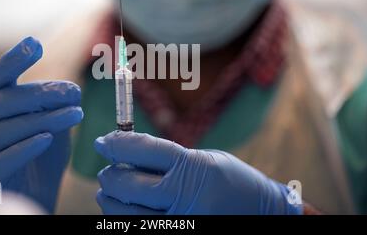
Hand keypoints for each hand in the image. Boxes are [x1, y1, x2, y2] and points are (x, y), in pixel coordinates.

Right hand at [0, 37, 82, 212]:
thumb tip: (72, 90)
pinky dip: (25, 147)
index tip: (34, 44)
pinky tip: (48, 139)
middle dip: (40, 93)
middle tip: (74, 92)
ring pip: (5, 129)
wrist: (36, 192)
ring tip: (76, 115)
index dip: (13, 60)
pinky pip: (1, 159)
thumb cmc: (43, 153)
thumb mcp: (53, 122)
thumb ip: (57, 106)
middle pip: (3, 101)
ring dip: (43, 119)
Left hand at [94, 131, 302, 214]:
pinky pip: (136, 230)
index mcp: (192, 168)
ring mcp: (180, 224)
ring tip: (111, 191)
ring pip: (124, 214)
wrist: (264, 215)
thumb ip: (169, 159)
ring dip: (110, 200)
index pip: (144, 150)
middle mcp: (184, 198)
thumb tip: (128, 154)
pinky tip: (125, 210)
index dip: (117, 143)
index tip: (102, 141)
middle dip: (110, 175)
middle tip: (107, 171)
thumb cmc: (233, 183)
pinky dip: (124, 219)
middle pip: (128, 185)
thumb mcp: (206, 160)